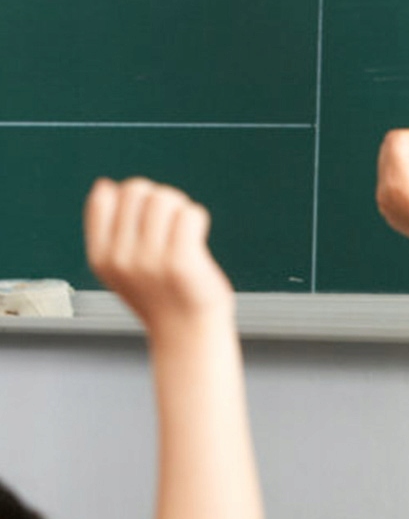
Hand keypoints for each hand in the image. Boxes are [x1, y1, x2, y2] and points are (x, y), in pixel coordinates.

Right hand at [84, 179, 232, 332]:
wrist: (187, 334)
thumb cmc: (160, 296)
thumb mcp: (122, 267)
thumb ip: (109, 230)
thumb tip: (105, 185)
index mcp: (101, 257)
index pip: (104, 197)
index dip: (131, 197)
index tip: (146, 220)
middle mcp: (121, 258)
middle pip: (137, 189)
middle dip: (158, 198)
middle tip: (170, 225)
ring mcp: (149, 261)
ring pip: (165, 198)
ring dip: (180, 208)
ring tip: (184, 233)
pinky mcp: (180, 263)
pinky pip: (191, 214)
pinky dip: (198, 219)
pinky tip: (197, 240)